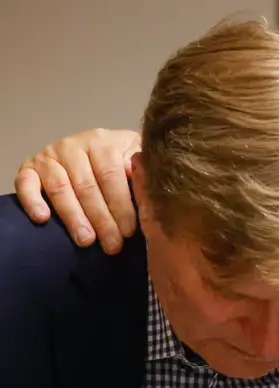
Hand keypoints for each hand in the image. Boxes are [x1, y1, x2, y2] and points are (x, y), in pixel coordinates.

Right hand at [14, 128, 141, 253]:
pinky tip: (43, 219)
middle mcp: (73, 145)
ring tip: (87, 241)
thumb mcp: (137, 159)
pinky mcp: (30, 167)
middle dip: (102, 220)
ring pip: (61, 189)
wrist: (96, 150)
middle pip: (87, 187)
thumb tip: (143, 183)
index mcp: (104, 142)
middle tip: (112, 245)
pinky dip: (32, 201)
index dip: (121, 205)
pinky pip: (26, 183)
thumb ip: (142, 170)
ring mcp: (50, 156)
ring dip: (74, 218)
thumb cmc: (124, 161)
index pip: (112, 176)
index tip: (130, 231)